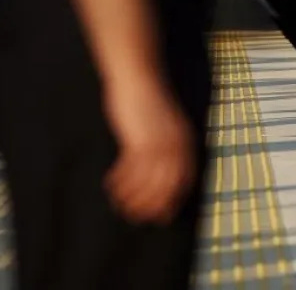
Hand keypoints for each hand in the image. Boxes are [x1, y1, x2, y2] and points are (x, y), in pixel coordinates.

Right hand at [102, 78, 195, 224]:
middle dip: (151, 205)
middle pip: (165, 186)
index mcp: (185, 141)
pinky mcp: (138, 139)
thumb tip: (160, 172)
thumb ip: (167, 147)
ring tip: (119, 204)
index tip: (161, 217)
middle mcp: (175, 144)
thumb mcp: (166, 126)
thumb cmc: (149, 101)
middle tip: (135, 216)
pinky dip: (120, 181)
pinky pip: (129, 169)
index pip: (184, 179)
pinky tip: (110, 185)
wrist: (138, 77)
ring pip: (146, 181)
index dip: (172, 200)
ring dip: (131, 196)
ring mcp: (157, 142)